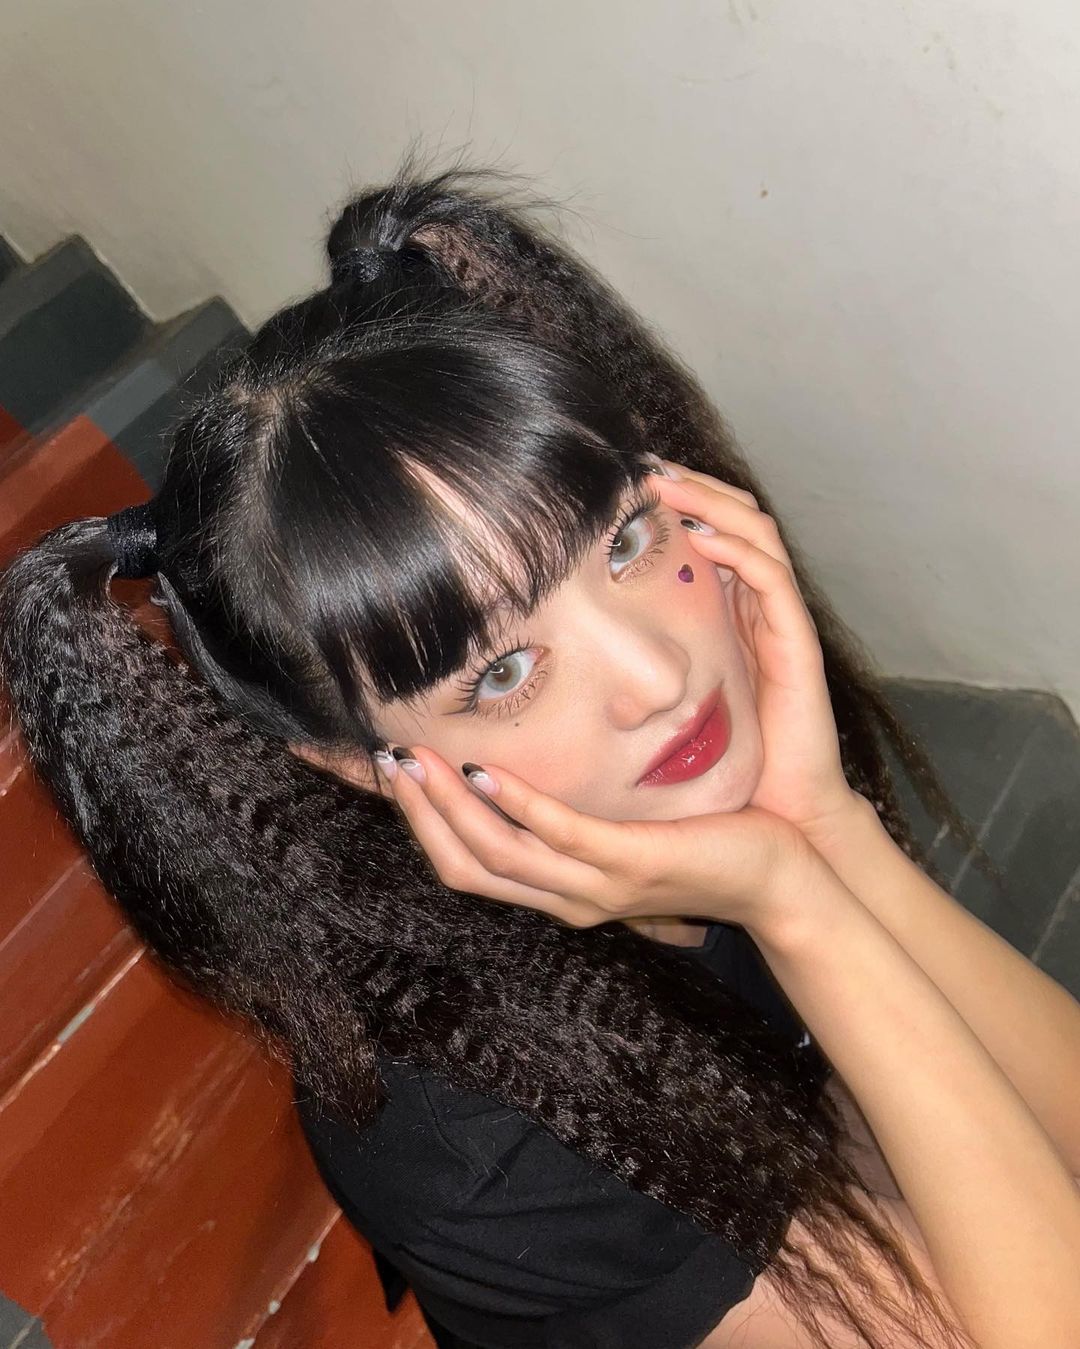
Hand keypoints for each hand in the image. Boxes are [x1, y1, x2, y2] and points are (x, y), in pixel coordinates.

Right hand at [379, 745, 810, 932]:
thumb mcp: (626, 830)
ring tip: (415, 757)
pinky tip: (485, 769)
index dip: (418, 822)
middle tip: (386, 757)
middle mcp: (567, 897)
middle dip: (417, 813)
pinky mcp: (632, 861)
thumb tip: (536, 758)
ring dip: (447, 805)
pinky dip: (514, 803)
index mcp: (559, 890)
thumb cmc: (704, 844)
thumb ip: (578, 813)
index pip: (465, 867)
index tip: (388, 771)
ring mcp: (597, 885)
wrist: (780, 880)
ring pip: (498, 854)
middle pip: (466, 866)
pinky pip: (561, 835)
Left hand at [648, 459, 861, 849]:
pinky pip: (775, 579)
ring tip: (662, 482)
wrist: (783, 814)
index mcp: (729, 611)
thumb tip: (560, 649)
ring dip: (710, 501)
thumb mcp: (665, 700)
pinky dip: (739, 551)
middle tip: (640, 464)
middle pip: (734, 516)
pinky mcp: (798, 644)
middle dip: (691, 483)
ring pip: (755, 532)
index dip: (676, 498)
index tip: (621, 480)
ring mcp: (780, 621)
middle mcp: (757, 605)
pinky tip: (701, 537)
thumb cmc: (722, 763)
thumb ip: (630, 670)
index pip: (709, 530)